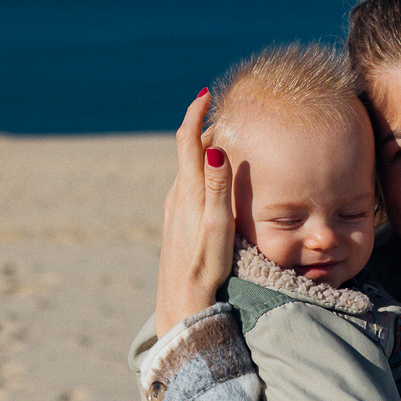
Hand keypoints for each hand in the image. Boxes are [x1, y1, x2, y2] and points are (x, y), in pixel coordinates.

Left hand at [155, 90, 234, 334]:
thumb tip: (213, 148)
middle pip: (188, 150)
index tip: (207, 95)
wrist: (182, 304)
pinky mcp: (175, 224)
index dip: (196, 113)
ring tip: (225, 138)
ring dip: (203, 149)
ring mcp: (174, 210)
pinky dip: (200, 170)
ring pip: (188, 168)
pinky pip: (188, 185)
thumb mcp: (217, 227)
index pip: (187, 140)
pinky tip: (213, 180)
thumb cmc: (204, 269)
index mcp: (187, 191)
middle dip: (204, 127)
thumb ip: (216, 187)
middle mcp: (176, 196)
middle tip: (226, 112)